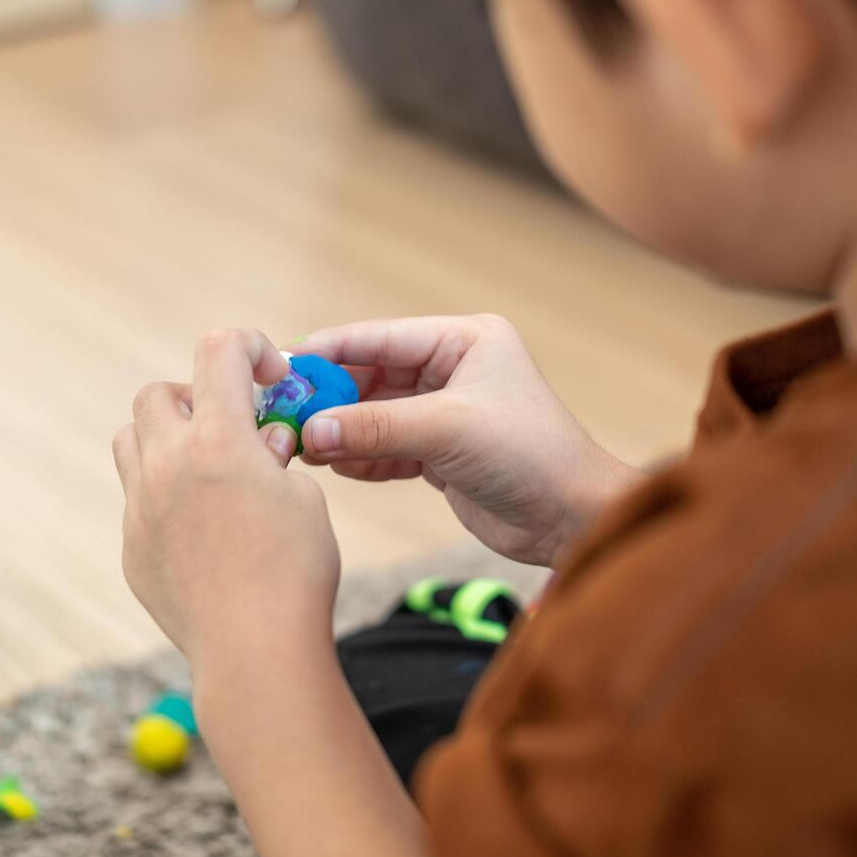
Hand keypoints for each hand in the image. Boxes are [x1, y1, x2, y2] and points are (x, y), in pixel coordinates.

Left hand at [113, 329, 340, 668]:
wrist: (255, 650)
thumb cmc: (295, 570)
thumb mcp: (304, 496)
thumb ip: (274, 456)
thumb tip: (261, 442)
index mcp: (218, 439)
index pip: (219, 350)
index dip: (250, 348)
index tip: (269, 378)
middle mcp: (168, 463)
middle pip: (158, 393)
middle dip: (197, 396)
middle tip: (233, 427)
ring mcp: (141, 507)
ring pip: (130, 440)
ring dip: (165, 437)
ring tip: (206, 469)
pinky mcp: (132, 547)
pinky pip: (136, 498)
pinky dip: (164, 494)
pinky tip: (202, 528)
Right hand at [296, 314, 640, 566]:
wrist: (573, 518)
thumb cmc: (531, 456)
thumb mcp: (448, 431)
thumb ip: (376, 429)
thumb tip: (312, 432)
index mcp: (465, 341)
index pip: (382, 338)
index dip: (332, 350)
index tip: (285, 364)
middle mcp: (454, 370)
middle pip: (373, 376)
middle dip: (331, 397)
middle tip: (284, 413)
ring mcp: (446, 412)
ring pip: (376, 414)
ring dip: (341, 430)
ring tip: (299, 444)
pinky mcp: (442, 453)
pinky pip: (387, 447)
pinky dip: (360, 457)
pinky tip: (332, 466)